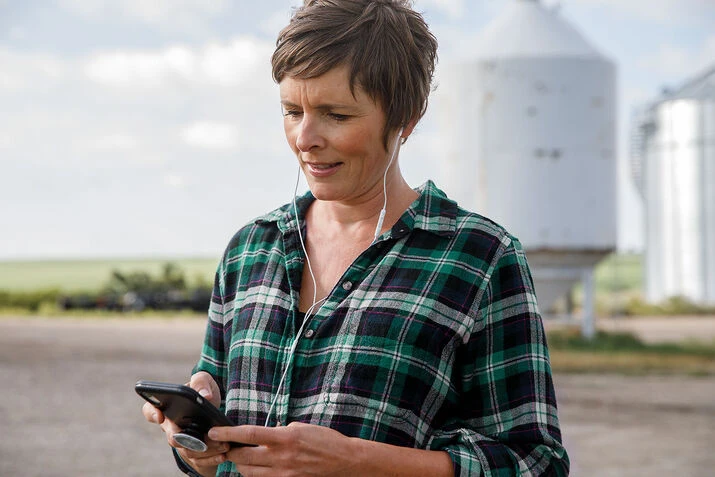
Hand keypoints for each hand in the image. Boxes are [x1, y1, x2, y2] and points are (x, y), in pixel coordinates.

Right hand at [142, 372, 226, 474]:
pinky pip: (198, 461)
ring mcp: (181, 441)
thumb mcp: (204, 381)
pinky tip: (222, 455)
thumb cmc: (204, 391)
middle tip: (199, 438)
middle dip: (185, 439)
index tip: (161, 416)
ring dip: (204, 450)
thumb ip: (201, 382)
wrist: (216, 408)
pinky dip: (211, 459)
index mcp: (168, 406)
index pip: (150, 410)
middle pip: (172, 437)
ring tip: (221, 444)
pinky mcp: (193, 453)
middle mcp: (171, 426)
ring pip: (187, 451)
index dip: (152, 414)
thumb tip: (205, 395)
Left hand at [209, 422, 359, 475]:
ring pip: (249, 473)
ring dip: (241, 465)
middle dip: (231, 452)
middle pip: (243, 458)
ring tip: (243, 457)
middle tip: (227, 446)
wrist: (344, 461)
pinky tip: (258, 468)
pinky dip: (256, 474)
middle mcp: (281, 457)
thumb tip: (265, 433)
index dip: (228, 433)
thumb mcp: (301, 428)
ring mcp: (283, 474)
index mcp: (284, 438)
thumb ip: (280, 431)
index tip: (215, 432)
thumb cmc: (325, 441)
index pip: (249, 435)